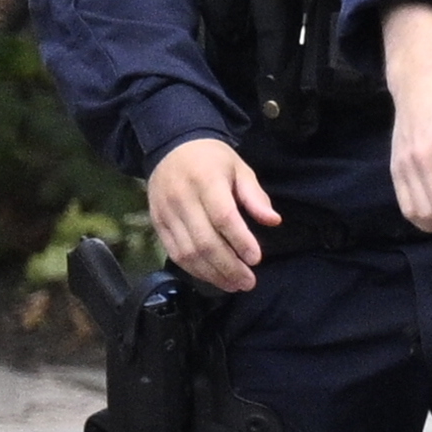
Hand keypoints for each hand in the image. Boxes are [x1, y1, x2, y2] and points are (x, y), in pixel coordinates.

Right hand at [143, 132, 279, 296]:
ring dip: (212, 273)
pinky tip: (212, 276)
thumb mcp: (240, 168)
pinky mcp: (157, 223)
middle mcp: (182, 198)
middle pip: (204, 241)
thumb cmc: (212, 160)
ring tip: (233, 284)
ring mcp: (166, 212)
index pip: (223, 217)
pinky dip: (193, 269)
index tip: (256, 259)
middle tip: (248, 282)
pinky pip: (174, 252)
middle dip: (228, 266)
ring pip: (187, 252)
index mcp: (206, 180)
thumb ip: (255, 196)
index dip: (240, 240)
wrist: (171, 147)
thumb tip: (274, 221)